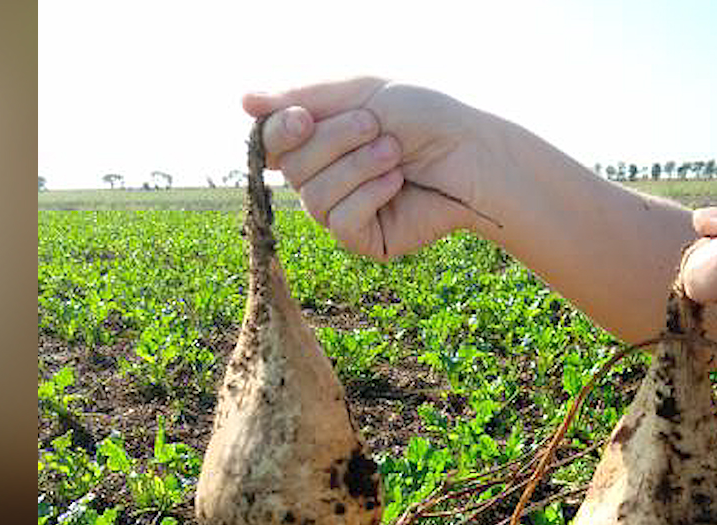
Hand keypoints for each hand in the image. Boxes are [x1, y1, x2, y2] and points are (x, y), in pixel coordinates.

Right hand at [241, 78, 488, 259]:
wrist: (472, 153)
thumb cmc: (423, 118)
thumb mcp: (360, 92)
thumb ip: (302, 97)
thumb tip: (244, 101)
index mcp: (318, 139)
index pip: (271, 141)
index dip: (280, 133)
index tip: (304, 117)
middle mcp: (323, 177)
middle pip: (291, 167)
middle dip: (335, 141)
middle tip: (376, 126)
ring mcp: (341, 211)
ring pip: (313, 196)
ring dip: (358, 166)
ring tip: (396, 152)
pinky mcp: (363, 239)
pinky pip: (340, 222)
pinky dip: (369, 195)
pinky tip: (397, 182)